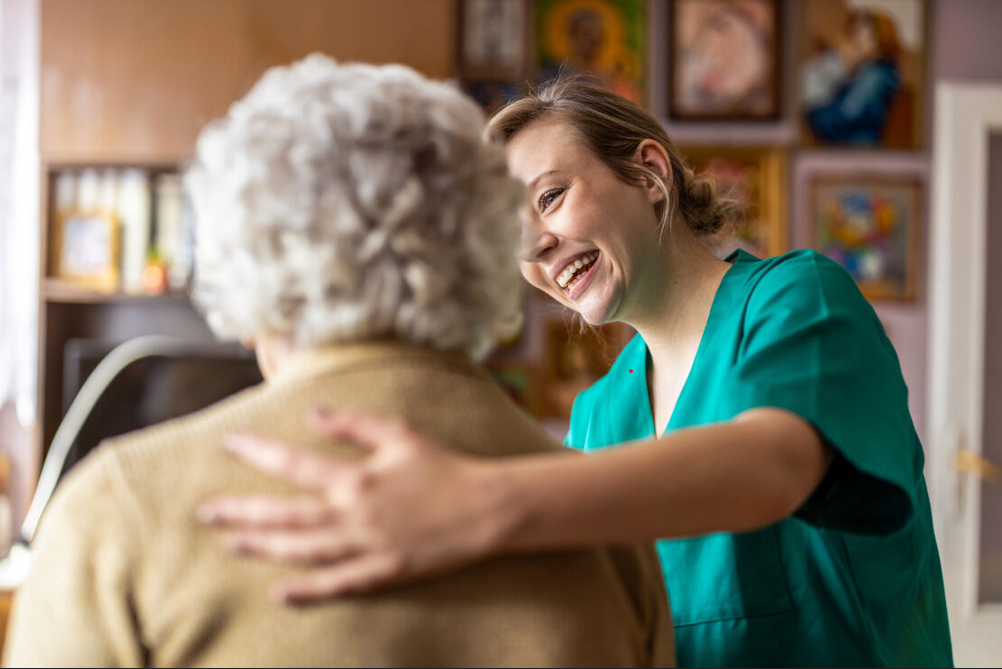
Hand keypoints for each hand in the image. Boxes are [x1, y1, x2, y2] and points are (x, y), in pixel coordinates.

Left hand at [198, 411, 514, 602]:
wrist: (485, 508)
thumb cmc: (443, 466)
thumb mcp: (399, 433)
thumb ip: (352, 423)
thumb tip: (311, 413)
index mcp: (357, 477)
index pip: (295, 464)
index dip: (258, 453)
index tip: (229, 443)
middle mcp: (354, 514)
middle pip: (286, 515)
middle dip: (242, 511)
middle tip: (207, 511)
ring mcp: (366, 547)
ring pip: (302, 550)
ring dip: (263, 547)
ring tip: (231, 542)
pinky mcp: (382, 572)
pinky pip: (337, 584)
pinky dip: (306, 590)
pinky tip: (278, 591)